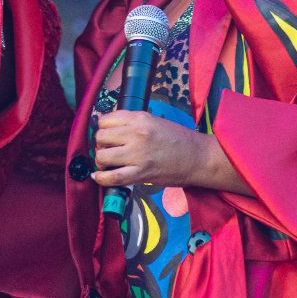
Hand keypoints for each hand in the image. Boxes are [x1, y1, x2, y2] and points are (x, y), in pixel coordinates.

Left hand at [93, 110, 253, 195]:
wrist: (198, 157)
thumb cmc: (178, 140)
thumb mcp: (154, 121)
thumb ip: (132, 123)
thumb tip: (110, 130)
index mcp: (139, 118)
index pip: (104, 120)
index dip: (102, 129)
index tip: (106, 136)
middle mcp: (136, 133)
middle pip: (100, 137)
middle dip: (100, 145)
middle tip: (108, 150)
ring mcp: (138, 153)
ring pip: (102, 156)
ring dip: (101, 161)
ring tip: (107, 164)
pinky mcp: (141, 173)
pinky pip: (112, 177)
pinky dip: (101, 178)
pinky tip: (98, 177)